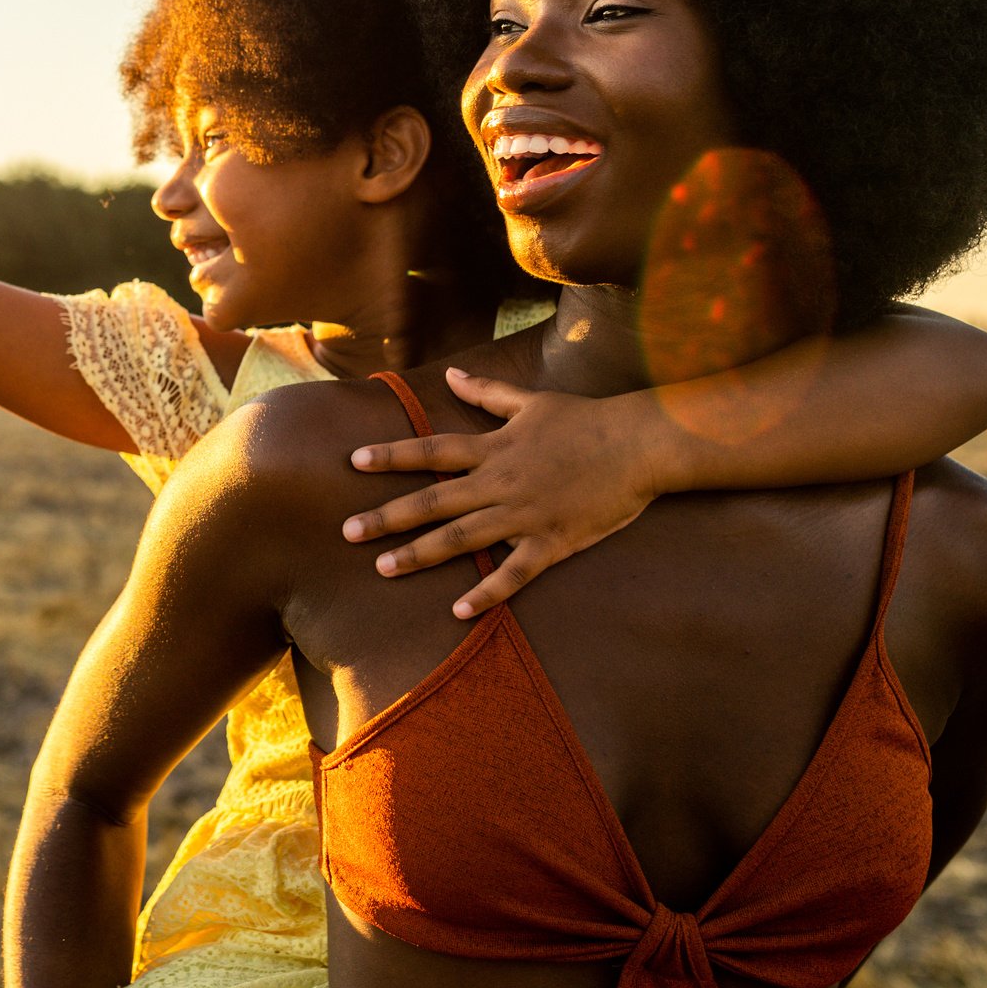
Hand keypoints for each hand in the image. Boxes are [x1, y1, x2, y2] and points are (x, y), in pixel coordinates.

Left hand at [341, 367, 668, 618]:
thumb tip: (450, 375)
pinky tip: (457, 612)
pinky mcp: (551, 542)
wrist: (640, 444)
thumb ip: (487, 393)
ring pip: (460, 538)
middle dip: (386, 517)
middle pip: (432, 501)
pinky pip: (512, 573)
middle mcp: (499, 482)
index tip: (353, 462)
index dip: (391, 456)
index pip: (430, 451)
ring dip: (419, 554)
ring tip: (383, 569)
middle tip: (346, 531)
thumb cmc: (587, 420)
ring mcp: (523, 514)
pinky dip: (485, 593)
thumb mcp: (532, 402)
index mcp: (493, 447)